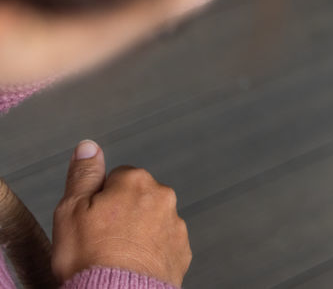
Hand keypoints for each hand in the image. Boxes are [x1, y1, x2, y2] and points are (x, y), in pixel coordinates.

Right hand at [52, 140, 190, 285]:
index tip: (92, 219)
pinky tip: (133, 265)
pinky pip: (164, 244)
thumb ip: (83, 174)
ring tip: (117, 256)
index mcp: (136, 181)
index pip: (116, 178)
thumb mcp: (71, 210)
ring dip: (138, 233)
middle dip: (122, 213)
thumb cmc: (90, 257)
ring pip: (151, 221)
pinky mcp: (182, 251)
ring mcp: (176, 225)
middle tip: (101, 239)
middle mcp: (163, 197)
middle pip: (137, 198)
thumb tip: (89, 146)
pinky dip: (151, 252)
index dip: (100, 199)